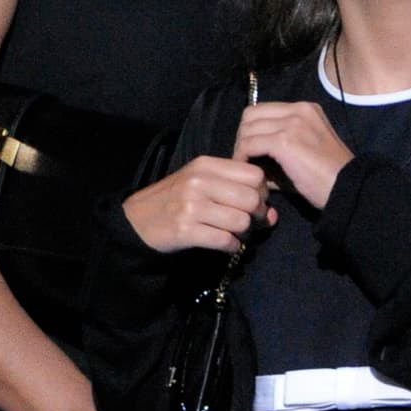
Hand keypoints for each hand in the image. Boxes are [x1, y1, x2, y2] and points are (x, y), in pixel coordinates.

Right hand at [122, 155, 273, 252]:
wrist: (138, 220)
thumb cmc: (176, 200)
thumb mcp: (201, 183)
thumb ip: (237, 191)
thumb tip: (272, 214)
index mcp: (205, 165)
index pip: (254, 175)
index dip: (262, 192)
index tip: (253, 203)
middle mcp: (199, 182)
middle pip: (251, 199)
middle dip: (257, 216)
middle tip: (249, 223)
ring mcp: (191, 206)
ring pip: (241, 221)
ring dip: (244, 233)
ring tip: (235, 233)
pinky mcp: (186, 230)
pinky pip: (225, 240)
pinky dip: (232, 246)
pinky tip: (226, 244)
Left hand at [233, 101, 352, 209]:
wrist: (346, 188)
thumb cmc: (329, 177)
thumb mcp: (307, 151)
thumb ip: (282, 145)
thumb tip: (254, 155)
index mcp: (305, 109)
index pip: (264, 109)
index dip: (251, 129)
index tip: (250, 150)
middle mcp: (298, 110)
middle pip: (251, 114)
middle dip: (243, 135)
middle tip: (244, 157)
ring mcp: (292, 123)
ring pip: (248, 128)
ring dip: (242, 147)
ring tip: (246, 166)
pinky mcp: (285, 141)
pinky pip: (250, 144)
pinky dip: (243, 157)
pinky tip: (249, 171)